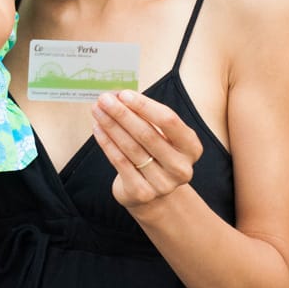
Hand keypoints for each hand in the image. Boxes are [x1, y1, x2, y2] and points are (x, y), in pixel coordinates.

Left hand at [92, 89, 203, 209]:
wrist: (152, 192)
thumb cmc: (155, 153)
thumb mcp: (161, 135)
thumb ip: (144, 115)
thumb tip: (117, 97)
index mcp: (191, 147)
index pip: (169, 120)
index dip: (145, 106)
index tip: (124, 94)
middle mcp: (181, 167)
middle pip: (147, 134)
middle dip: (122, 114)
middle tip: (104, 99)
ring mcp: (163, 183)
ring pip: (131, 147)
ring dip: (111, 126)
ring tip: (97, 110)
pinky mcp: (143, 193)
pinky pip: (120, 162)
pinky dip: (106, 143)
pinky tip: (98, 129)